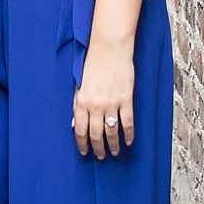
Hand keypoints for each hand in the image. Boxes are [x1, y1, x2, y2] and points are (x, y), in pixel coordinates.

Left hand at [72, 41, 133, 159]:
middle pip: (96, 135)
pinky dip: (128, 134)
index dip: (82, 144)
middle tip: (101, 156)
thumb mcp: (79, 84)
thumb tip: (75, 124)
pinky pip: (127, 122)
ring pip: (112, 131)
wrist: (109, 48)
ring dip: (113, 145)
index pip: (80, 130)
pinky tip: (128, 141)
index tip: (85, 153)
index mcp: (82, 101)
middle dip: (98, 148)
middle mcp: (95, 105)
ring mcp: (112, 103)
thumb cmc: (92, 64)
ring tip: (114, 152)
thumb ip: (77, 105)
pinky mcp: (126, 99)